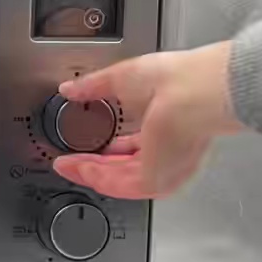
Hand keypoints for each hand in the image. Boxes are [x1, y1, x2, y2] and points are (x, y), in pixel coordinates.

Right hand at [52, 41, 245, 198]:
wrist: (194, 93)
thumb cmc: (175, 79)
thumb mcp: (122, 77)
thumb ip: (93, 86)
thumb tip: (71, 89)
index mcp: (169, 128)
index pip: (135, 146)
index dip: (109, 147)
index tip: (88, 145)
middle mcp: (167, 152)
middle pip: (123, 166)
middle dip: (94, 164)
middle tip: (71, 160)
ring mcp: (161, 167)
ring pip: (117, 178)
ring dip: (88, 172)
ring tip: (67, 165)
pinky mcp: (154, 179)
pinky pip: (117, 184)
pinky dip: (93, 176)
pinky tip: (77, 168)